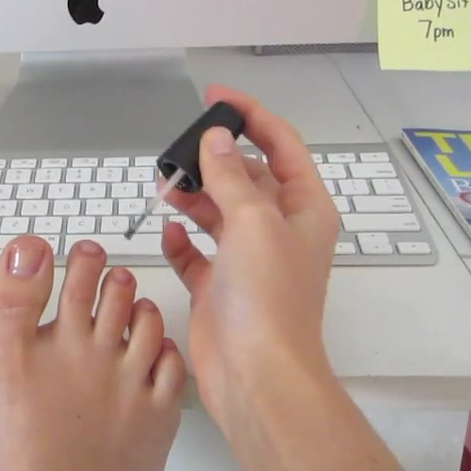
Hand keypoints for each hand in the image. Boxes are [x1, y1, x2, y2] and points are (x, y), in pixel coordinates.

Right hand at [161, 85, 339, 426]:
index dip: (251, 116)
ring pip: (219, 211)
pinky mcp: (219, 288)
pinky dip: (181, 239)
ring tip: (164, 186)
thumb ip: (230, 176)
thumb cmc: (268, 296)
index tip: (214, 96)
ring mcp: (249, 260)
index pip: (281, 146)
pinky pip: (197, 252)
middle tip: (178, 151)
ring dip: (193, 196)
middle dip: (214, 160)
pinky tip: (168, 230)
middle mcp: (279, 231)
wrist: (258, 374)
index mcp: (305, 209)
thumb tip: (215, 139)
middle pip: (246, 177)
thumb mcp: (253, 223)